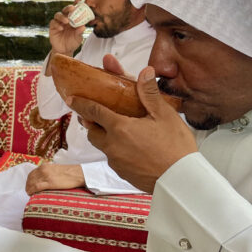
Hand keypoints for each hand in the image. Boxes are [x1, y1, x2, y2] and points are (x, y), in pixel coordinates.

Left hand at [26, 163, 85, 194]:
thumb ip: (48, 171)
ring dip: (29, 189)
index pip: (32, 173)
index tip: (29, 185)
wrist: (77, 174)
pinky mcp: (50, 183)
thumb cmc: (69, 172)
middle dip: (28, 185)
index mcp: (44, 166)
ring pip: (32, 183)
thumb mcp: (55, 168)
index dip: (28, 180)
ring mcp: (46, 176)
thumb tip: (43, 177)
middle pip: (30, 178)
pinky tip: (31, 194)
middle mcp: (43, 169)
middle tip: (28, 191)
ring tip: (29, 193)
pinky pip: (36, 187)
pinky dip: (32, 190)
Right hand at [48, 0, 86, 56]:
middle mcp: (65, 19)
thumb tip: (83, 27)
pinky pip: (53, 23)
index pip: (74, 9)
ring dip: (62, 16)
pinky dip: (57, 24)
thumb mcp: (78, 38)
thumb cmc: (73, 42)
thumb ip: (80, 32)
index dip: (76, 3)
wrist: (65, 51)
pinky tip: (61, 28)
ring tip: (66, 21)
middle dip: (68, 8)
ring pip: (58, 15)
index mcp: (73, 19)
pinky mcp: (52, 27)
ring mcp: (58, 22)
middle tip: (72, 8)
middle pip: (65, 10)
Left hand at [68, 66, 197, 193]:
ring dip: (102, 136)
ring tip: (114, 130)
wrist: (180, 180)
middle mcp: (112, 145)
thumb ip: (150, 93)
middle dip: (91, 122)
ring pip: (101, 146)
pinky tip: (129, 148)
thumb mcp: (164, 115)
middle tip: (95, 115)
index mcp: (119, 128)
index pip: (93, 112)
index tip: (71, 99)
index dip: (81, 104)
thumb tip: (145, 72)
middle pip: (92, 131)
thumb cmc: (175, 147)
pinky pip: (112, 158)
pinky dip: (115, 150)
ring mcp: (116, 162)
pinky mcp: (122, 173)